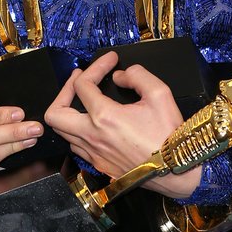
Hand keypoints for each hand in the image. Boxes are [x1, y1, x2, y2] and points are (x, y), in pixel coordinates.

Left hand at [45, 52, 202, 198]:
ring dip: (69, 113)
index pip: (82, 85)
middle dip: (63, 92)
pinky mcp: (99, 165)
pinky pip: (76, 146)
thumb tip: (120, 76)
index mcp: (105, 117)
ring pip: (62, 133)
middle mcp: (93, 137)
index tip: (110, 61)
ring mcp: (94, 154)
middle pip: (55, 114)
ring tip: (84, 100)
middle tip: (80, 82)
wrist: (177, 170)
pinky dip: (78, 131)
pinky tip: (93, 123)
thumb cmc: (169, 135)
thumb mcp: (160, 94)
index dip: (95, 66)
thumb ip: (137, 76)